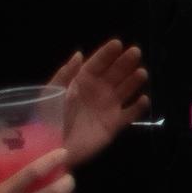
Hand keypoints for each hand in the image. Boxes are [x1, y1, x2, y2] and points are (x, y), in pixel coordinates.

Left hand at [51, 41, 147, 164]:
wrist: (51, 149)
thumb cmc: (48, 119)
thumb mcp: (52, 94)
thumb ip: (66, 74)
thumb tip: (79, 54)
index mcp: (81, 81)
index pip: (97, 64)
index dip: (107, 54)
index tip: (118, 44)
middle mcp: (98, 91)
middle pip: (115, 73)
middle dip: (125, 62)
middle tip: (135, 52)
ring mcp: (108, 107)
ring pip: (126, 89)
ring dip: (134, 81)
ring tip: (141, 73)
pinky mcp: (115, 124)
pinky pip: (131, 114)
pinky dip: (139, 107)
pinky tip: (143, 99)